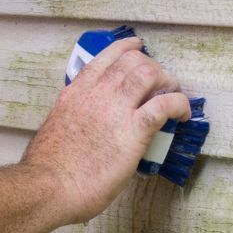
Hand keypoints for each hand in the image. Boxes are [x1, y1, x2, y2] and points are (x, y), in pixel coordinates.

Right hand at [22, 35, 189, 224]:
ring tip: (173, 94)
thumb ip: (75, 117)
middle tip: (160, 83)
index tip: (137, 47)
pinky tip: (183, 115)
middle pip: (132, 60)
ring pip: (149, 73)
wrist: (49, 185)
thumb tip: (86, 126)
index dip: (126, 48)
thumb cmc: (49, 166)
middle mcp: (97, 92)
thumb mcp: (57, 127)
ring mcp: (116, 108)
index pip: (105, 57)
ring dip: (166, 81)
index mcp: (76, 92)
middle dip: (151, 66)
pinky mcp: (134, 130)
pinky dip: (179, 104)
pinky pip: (165, 105)